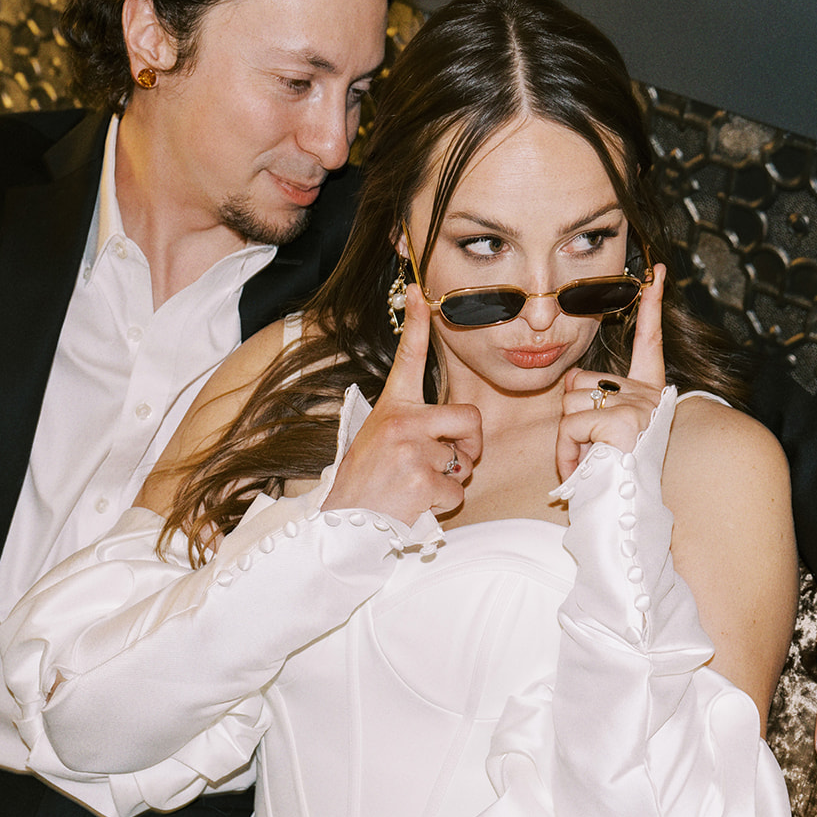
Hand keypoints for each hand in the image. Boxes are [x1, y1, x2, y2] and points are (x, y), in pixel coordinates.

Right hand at [322, 285, 481, 521]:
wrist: (343, 525)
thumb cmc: (365, 483)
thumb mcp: (378, 440)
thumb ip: (412, 427)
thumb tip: (456, 436)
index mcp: (392, 408)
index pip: (409, 359)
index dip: (417, 323)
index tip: (420, 292)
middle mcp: (402, 422)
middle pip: (470, 419)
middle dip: (473, 444)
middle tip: (456, 459)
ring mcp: (412, 451)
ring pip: (464, 463)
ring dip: (450, 481)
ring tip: (413, 487)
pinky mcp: (422, 480)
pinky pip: (457, 491)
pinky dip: (443, 504)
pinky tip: (415, 504)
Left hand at [555, 265, 666, 478]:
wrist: (626, 519)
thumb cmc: (611, 484)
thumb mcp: (603, 439)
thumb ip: (594, 407)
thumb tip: (572, 388)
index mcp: (649, 396)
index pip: (650, 342)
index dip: (652, 306)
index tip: (657, 272)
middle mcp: (650, 397)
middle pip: (580, 381)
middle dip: (570, 417)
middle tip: (587, 451)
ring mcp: (640, 408)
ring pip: (569, 403)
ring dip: (566, 440)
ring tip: (586, 464)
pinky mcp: (624, 423)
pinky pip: (571, 425)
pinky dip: (566, 452)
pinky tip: (582, 470)